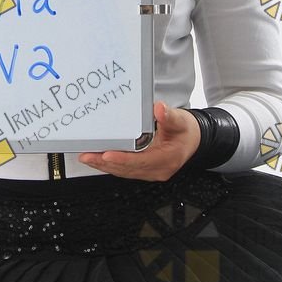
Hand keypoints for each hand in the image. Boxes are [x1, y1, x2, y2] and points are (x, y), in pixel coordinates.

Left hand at [78, 101, 199, 180]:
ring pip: (124, 171)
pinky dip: (111, 165)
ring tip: (88, 157)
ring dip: (105, 165)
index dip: (122, 159)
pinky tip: (99, 159)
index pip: (141, 161)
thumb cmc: (186, 131)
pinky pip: (126, 170)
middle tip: (88, 155)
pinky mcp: (145, 170)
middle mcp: (158, 169)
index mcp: (167, 159)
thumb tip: (159, 109)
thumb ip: (169, 116)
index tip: (106, 154)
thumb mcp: (181, 121)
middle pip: (128, 169)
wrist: (193, 140)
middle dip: (106, 163)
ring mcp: (151, 172)